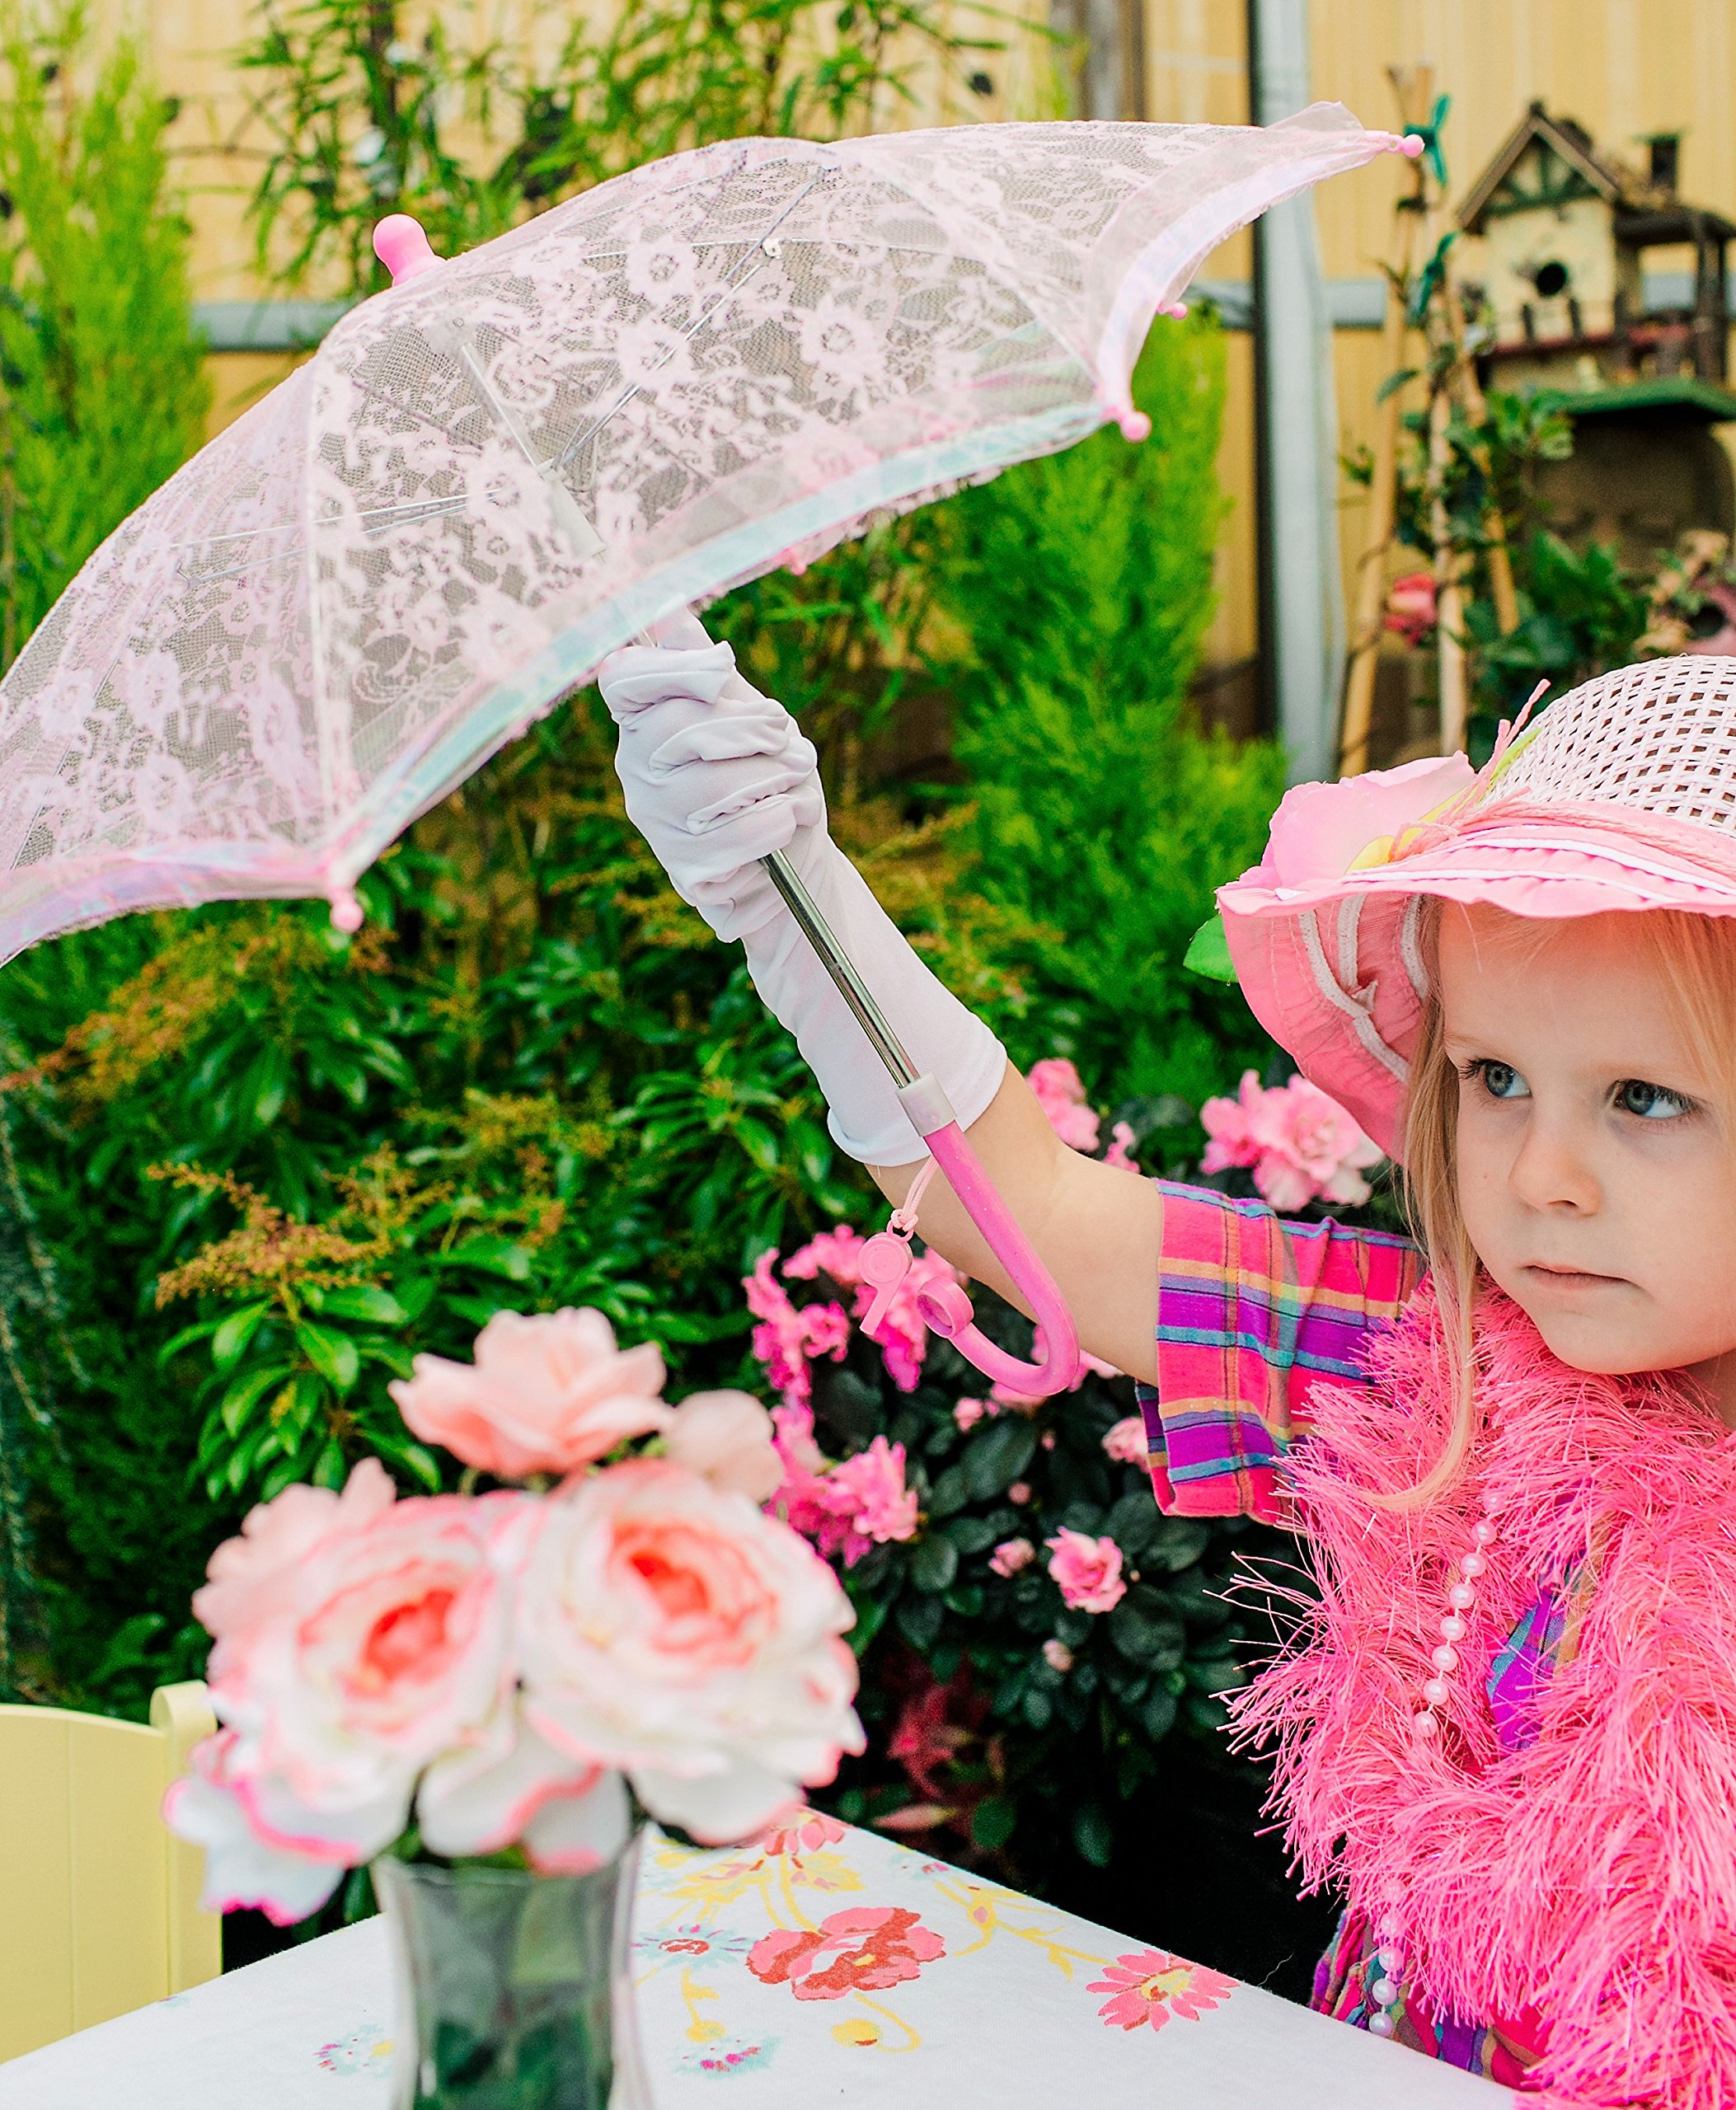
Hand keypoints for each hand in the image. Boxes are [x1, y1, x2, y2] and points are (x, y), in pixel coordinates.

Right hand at [597, 610, 825, 941]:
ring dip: (775, 779)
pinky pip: (737, 835)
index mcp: (643, 721)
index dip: (674, 669)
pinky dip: (780, 822)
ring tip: (795, 782)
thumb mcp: (748, 713)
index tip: (722, 673)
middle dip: (752, 729)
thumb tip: (669, 611)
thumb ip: (709, 670)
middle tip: (787, 741)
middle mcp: (635, 769)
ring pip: (714, 785)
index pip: (624, 680)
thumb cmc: (768, 775)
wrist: (792, 857)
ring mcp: (656, 822)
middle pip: (681, 727)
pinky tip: (789, 821)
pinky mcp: (685, 869)